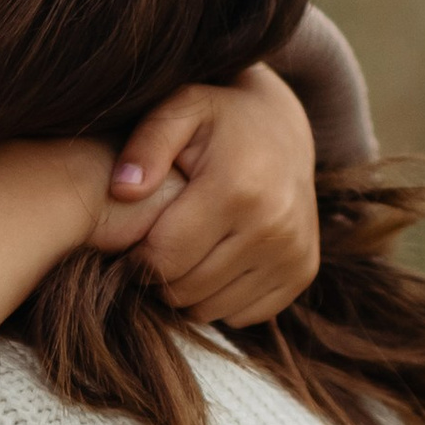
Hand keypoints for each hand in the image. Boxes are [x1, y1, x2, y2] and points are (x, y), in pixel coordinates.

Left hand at [91, 70, 320, 325]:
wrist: (283, 127)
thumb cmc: (217, 119)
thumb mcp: (180, 109)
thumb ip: (146, 145)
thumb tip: (122, 190)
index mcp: (237, 189)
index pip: (164, 259)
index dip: (137, 256)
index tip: (134, 237)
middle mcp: (273, 227)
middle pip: (186, 290)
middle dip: (160, 275)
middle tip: (157, 244)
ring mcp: (293, 254)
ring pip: (210, 310)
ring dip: (188, 289)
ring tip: (185, 249)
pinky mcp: (301, 272)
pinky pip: (241, 315)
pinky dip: (220, 296)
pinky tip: (215, 259)